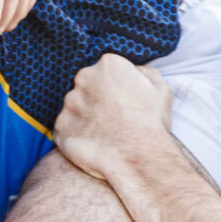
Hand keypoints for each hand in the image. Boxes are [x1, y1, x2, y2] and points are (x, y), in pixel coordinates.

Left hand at [53, 54, 173, 183]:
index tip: (123, 102)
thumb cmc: (151, 123)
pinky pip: (66, 128)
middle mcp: (84, 78)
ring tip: (104, 133)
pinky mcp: (60, 126)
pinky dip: (77, 135)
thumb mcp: (160, 88)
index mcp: (108, 65)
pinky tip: (94, 144)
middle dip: (97, 98)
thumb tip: (133, 72)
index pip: (106, 70)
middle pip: (87, 85)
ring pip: (75, 106)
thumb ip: (143, 72)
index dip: (115, 88)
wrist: (139, 156)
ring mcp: (69, 103)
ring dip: (86, 116)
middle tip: (112, 118)